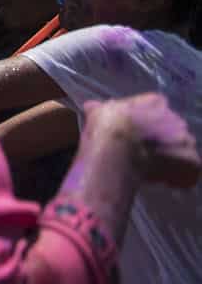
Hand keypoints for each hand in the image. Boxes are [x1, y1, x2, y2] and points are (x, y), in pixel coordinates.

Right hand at [86, 95, 200, 188]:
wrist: (116, 151)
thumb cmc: (105, 129)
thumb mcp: (97, 113)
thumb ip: (100, 108)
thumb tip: (92, 106)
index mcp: (155, 103)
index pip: (157, 109)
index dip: (147, 123)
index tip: (136, 134)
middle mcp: (176, 118)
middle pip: (172, 130)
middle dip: (161, 141)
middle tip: (144, 153)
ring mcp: (186, 140)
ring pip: (182, 150)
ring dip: (170, 158)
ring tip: (152, 168)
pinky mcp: (191, 160)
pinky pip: (189, 170)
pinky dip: (179, 177)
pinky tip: (162, 180)